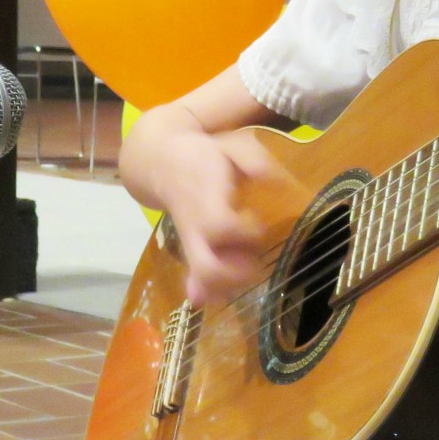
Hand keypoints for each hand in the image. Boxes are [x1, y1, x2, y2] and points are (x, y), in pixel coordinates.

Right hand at [157, 128, 290, 308]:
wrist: (161, 163)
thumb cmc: (204, 154)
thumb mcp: (230, 145)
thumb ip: (254, 160)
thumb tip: (277, 182)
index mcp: (205, 198)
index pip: (220, 226)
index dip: (244, 233)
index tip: (258, 224)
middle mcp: (195, 225)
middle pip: (207, 266)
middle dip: (236, 273)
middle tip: (255, 261)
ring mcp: (190, 241)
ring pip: (203, 277)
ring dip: (230, 283)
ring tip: (248, 269)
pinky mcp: (190, 249)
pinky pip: (195, 278)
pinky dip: (210, 291)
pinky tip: (225, 294)